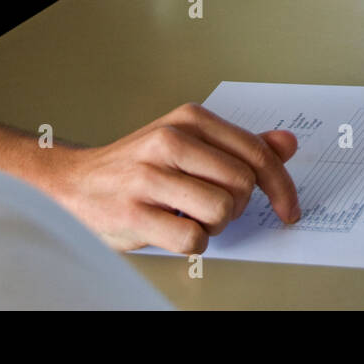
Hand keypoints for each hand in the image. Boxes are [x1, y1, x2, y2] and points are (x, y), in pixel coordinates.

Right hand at [59, 103, 299, 251]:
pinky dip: (192, 243)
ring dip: (214, 226)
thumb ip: (239, 145)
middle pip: (242, 185)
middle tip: (214, 207)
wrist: (74, 184)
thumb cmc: (138, 166)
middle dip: (237, 206)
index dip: (281, 186)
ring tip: (189, 215)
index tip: (288, 207)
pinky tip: (173, 229)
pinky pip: (193, 239)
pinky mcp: (134, 213)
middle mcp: (169, 141)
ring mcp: (149, 176)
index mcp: (189, 119)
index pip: (255, 153)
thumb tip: (288, 143)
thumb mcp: (190, 143)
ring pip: (221, 211)